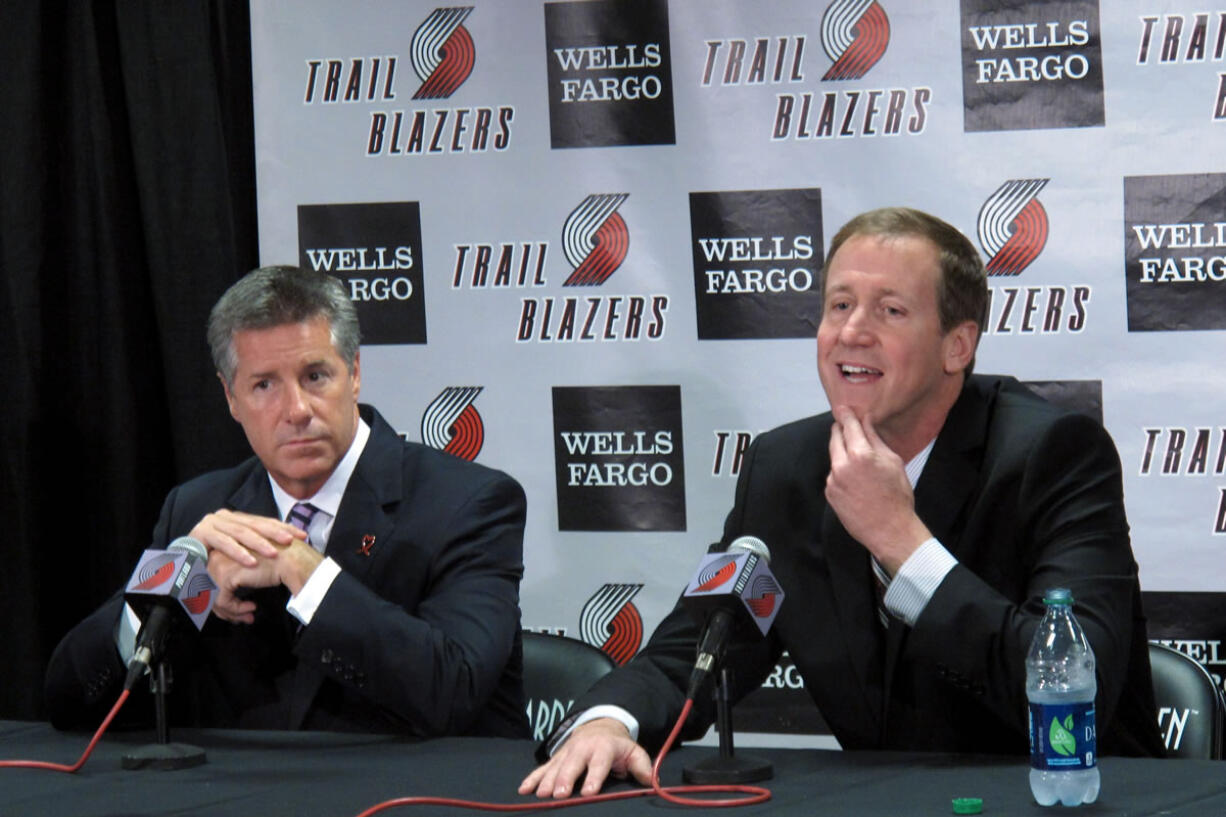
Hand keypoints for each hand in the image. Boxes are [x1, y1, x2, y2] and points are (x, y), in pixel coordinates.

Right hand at [189, 509, 306, 566]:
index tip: (301, 535)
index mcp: (237, 519)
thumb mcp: (237, 548)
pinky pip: (224, 543)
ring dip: (259, 544)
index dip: (283, 527)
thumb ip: (254, 544)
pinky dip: (238, 553)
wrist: (181, 559)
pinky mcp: (202, 533)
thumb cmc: (212, 556)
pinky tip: (250, 561)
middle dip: (276, 532)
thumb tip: (283, 543)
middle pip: (256, 524)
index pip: (264, 521)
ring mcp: (213, 523)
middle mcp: (226, 517)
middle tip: (292, 540)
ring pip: (241, 533)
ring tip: (274, 553)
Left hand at [208, 548, 279, 623]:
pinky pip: (223, 602)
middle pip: (209, 590)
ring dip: (232, 612)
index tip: (241, 608)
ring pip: (213, 598)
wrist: (292, 560)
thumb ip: (240, 574)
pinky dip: (236, 610)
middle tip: (244, 617)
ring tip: (248, 615)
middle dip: (227, 609)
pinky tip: (251, 608)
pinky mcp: (225, 576)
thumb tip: (232, 597)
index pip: (210, 579)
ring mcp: (219, 564)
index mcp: (222, 548)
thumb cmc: (281, 560)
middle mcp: (216, 554)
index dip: (225, 598)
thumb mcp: (254, 566)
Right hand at [518, 718, 651, 798]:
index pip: (599, 763)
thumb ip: (642, 766)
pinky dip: (532, 778)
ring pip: (555, 767)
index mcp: (603, 748)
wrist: (599, 726)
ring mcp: (567, 753)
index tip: (588, 792)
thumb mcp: (633, 751)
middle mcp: (582, 749)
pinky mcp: (556, 758)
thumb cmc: (617, 745)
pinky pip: (542, 768)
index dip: (594, 777)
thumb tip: (650, 781)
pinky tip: (524, 790)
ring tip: (541, 795)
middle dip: (565, 780)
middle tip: (558, 794)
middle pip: (573, 765)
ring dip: (546, 781)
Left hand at [826, 406, 931, 573]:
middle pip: (835, 437)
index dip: (846, 414)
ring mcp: (832, 480)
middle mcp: (841, 465)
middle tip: (846, 425)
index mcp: (860, 454)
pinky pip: (833, 474)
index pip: (849, 425)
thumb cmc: (897, 496)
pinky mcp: (829, 493)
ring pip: (834, 457)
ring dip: (842, 453)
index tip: (843, 407)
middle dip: (841, 430)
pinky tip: (855, 480)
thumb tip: (866, 421)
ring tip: (859, 460)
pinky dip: (841, 471)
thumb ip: (876, 439)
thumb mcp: (892, 462)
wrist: (889, 530)